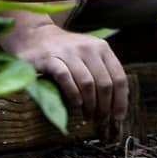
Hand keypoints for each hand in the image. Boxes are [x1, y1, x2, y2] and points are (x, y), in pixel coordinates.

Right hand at [0, 14, 128, 128]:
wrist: (35, 36)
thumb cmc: (66, 52)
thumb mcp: (89, 56)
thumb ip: (102, 73)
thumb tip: (116, 105)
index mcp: (102, 48)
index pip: (119, 77)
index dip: (121, 100)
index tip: (118, 117)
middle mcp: (88, 48)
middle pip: (105, 83)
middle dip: (105, 107)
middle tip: (101, 121)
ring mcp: (69, 52)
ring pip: (88, 83)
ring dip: (90, 104)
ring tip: (88, 116)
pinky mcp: (50, 58)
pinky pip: (65, 78)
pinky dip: (73, 94)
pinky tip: (75, 104)